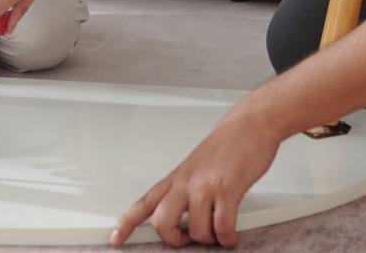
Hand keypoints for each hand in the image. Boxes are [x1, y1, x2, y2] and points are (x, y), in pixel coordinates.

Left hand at [110, 111, 279, 247]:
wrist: (249, 126)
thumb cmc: (227, 145)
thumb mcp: (197, 166)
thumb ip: (187, 189)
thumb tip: (186, 218)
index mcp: (176, 178)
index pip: (144, 203)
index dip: (127, 223)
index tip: (115, 239)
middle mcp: (186, 182)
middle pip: (162, 222)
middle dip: (174, 239)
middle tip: (187, 240)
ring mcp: (205, 186)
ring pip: (196, 231)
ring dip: (209, 239)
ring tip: (218, 232)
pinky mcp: (227, 189)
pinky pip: (222, 228)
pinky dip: (228, 238)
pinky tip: (231, 233)